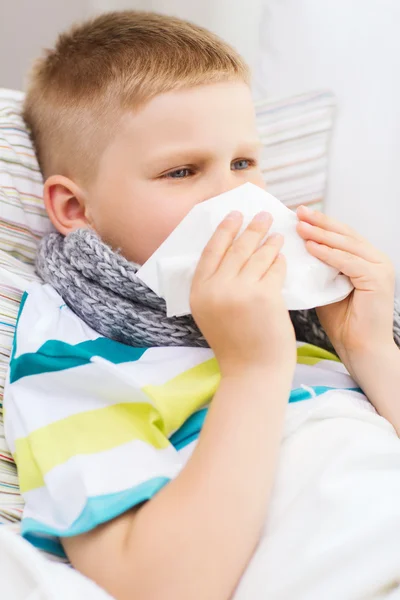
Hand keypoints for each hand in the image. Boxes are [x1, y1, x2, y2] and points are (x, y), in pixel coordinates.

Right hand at [190, 211, 295, 377]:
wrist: (252, 371)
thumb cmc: (235, 343)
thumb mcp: (211, 312)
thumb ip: (215, 285)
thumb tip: (230, 249)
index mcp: (198, 292)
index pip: (211, 250)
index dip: (224, 229)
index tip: (235, 214)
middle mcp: (216, 289)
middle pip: (236, 248)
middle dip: (251, 228)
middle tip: (263, 215)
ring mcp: (240, 291)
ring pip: (258, 255)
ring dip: (269, 241)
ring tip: (277, 234)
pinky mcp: (265, 296)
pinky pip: (274, 269)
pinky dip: (279, 261)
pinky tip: (282, 256)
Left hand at [296, 205, 395, 370]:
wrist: (361, 349)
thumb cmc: (343, 323)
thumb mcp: (326, 288)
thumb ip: (317, 269)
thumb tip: (291, 253)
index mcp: (366, 259)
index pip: (341, 234)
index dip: (321, 223)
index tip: (299, 213)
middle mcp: (376, 259)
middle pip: (344, 234)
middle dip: (319, 222)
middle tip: (298, 211)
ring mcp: (380, 267)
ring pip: (346, 244)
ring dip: (320, 234)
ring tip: (300, 226)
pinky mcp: (377, 278)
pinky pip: (348, 261)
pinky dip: (328, 254)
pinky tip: (310, 247)